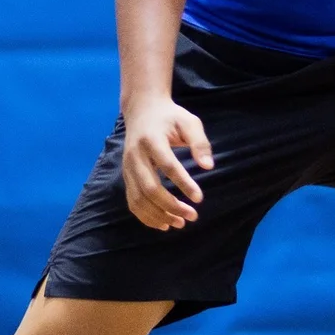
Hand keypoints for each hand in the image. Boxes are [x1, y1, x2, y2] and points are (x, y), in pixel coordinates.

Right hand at [121, 95, 214, 229]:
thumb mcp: (189, 121)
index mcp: (151, 139)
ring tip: (180, 223)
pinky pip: (132, 201)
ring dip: (159, 215)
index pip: (167, 165)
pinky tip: (163, 224)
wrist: (142, 111)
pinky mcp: (126, 176)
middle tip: (193, 216)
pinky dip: (146, 216)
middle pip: (150, 187)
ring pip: (139, 199)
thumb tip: (208, 166)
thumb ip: (199, 142)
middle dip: (171, 205)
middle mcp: (135, 156)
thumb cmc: (170, 117)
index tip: (199, 198)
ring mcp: (127, 168)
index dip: (183, 183)